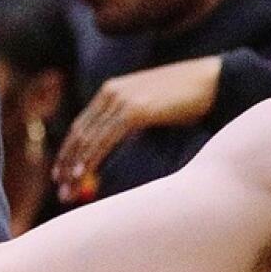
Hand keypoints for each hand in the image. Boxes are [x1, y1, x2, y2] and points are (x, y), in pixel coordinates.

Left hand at [52, 56, 222, 200]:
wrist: (210, 81)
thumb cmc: (185, 98)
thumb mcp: (150, 107)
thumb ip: (130, 120)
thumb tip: (116, 148)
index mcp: (111, 90)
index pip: (81, 125)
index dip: (69, 151)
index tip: (61, 174)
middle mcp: (111, 92)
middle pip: (80, 133)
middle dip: (67, 163)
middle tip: (60, 189)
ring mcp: (122, 99)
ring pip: (89, 138)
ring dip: (75, 167)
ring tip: (67, 190)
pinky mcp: (135, 110)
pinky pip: (106, 139)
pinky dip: (91, 158)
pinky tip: (83, 174)